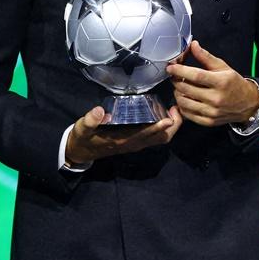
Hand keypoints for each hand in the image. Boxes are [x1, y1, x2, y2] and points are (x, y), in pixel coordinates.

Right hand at [64, 104, 182, 164]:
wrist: (82, 151)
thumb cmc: (83, 138)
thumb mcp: (82, 128)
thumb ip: (90, 120)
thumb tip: (100, 110)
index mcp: (123, 140)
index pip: (145, 134)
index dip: (159, 126)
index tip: (169, 116)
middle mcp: (134, 144)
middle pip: (161, 138)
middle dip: (173, 126)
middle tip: (176, 108)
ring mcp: (137, 144)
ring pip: (161, 139)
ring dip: (171, 127)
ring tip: (174, 109)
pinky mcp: (136, 141)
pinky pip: (156, 137)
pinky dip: (164, 128)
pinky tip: (164, 114)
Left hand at [167, 41, 258, 126]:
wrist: (248, 104)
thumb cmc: (234, 83)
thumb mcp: (223, 67)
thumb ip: (206, 57)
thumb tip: (193, 45)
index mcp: (221, 82)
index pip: (196, 76)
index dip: (180, 70)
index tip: (171, 67)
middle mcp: (216, 98)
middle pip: (187, 89)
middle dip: (176, 80)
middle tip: (175, 76)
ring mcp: (212, 112)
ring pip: (184, 102)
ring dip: (177, 93)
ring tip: (180, 87)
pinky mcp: (208, 121)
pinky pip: (188, 114)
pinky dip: (182, 106)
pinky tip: (185, 98)